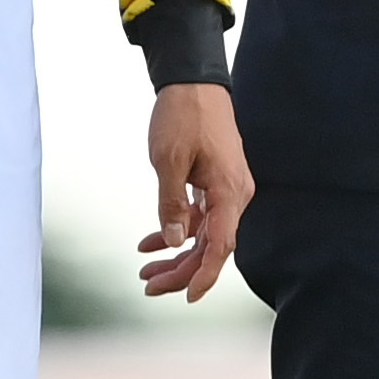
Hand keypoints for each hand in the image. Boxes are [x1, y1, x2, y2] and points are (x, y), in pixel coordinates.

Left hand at [141, 81, 251, 299]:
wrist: (193, 82)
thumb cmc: (183, 115)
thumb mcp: (168, 161)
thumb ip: (171, 204)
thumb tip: (175, 241)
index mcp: (228, 191)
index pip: (221, 245)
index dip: (205, 275)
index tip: (187, 296)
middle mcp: (234, 194)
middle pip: (211, 246)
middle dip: (180, 271)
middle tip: (148, 287)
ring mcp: (226, 189)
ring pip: (205, 235)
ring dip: (176, 255)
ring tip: (145, 272)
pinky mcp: (215, 183)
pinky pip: (200, 217)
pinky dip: (177, 231)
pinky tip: (150, 242)